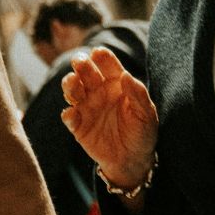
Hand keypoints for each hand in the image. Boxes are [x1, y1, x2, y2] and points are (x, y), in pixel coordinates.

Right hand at [60, 48, 158, 189]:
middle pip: (86, 73)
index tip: (98, 53)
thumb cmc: (142, 133)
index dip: (102, 58)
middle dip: (81, 65)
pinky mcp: (78, 126)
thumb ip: (138, 95)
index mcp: (116, 84)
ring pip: (73, 90)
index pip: (108, 65)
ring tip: (72, 82)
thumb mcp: (146, 115)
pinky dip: (68, 114)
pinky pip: (69, 117)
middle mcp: (98, 91)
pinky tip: (72, 113)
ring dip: (70, 85)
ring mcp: (86, 107)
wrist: (133, 161)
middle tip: (79, 62)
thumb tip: (126, 76)